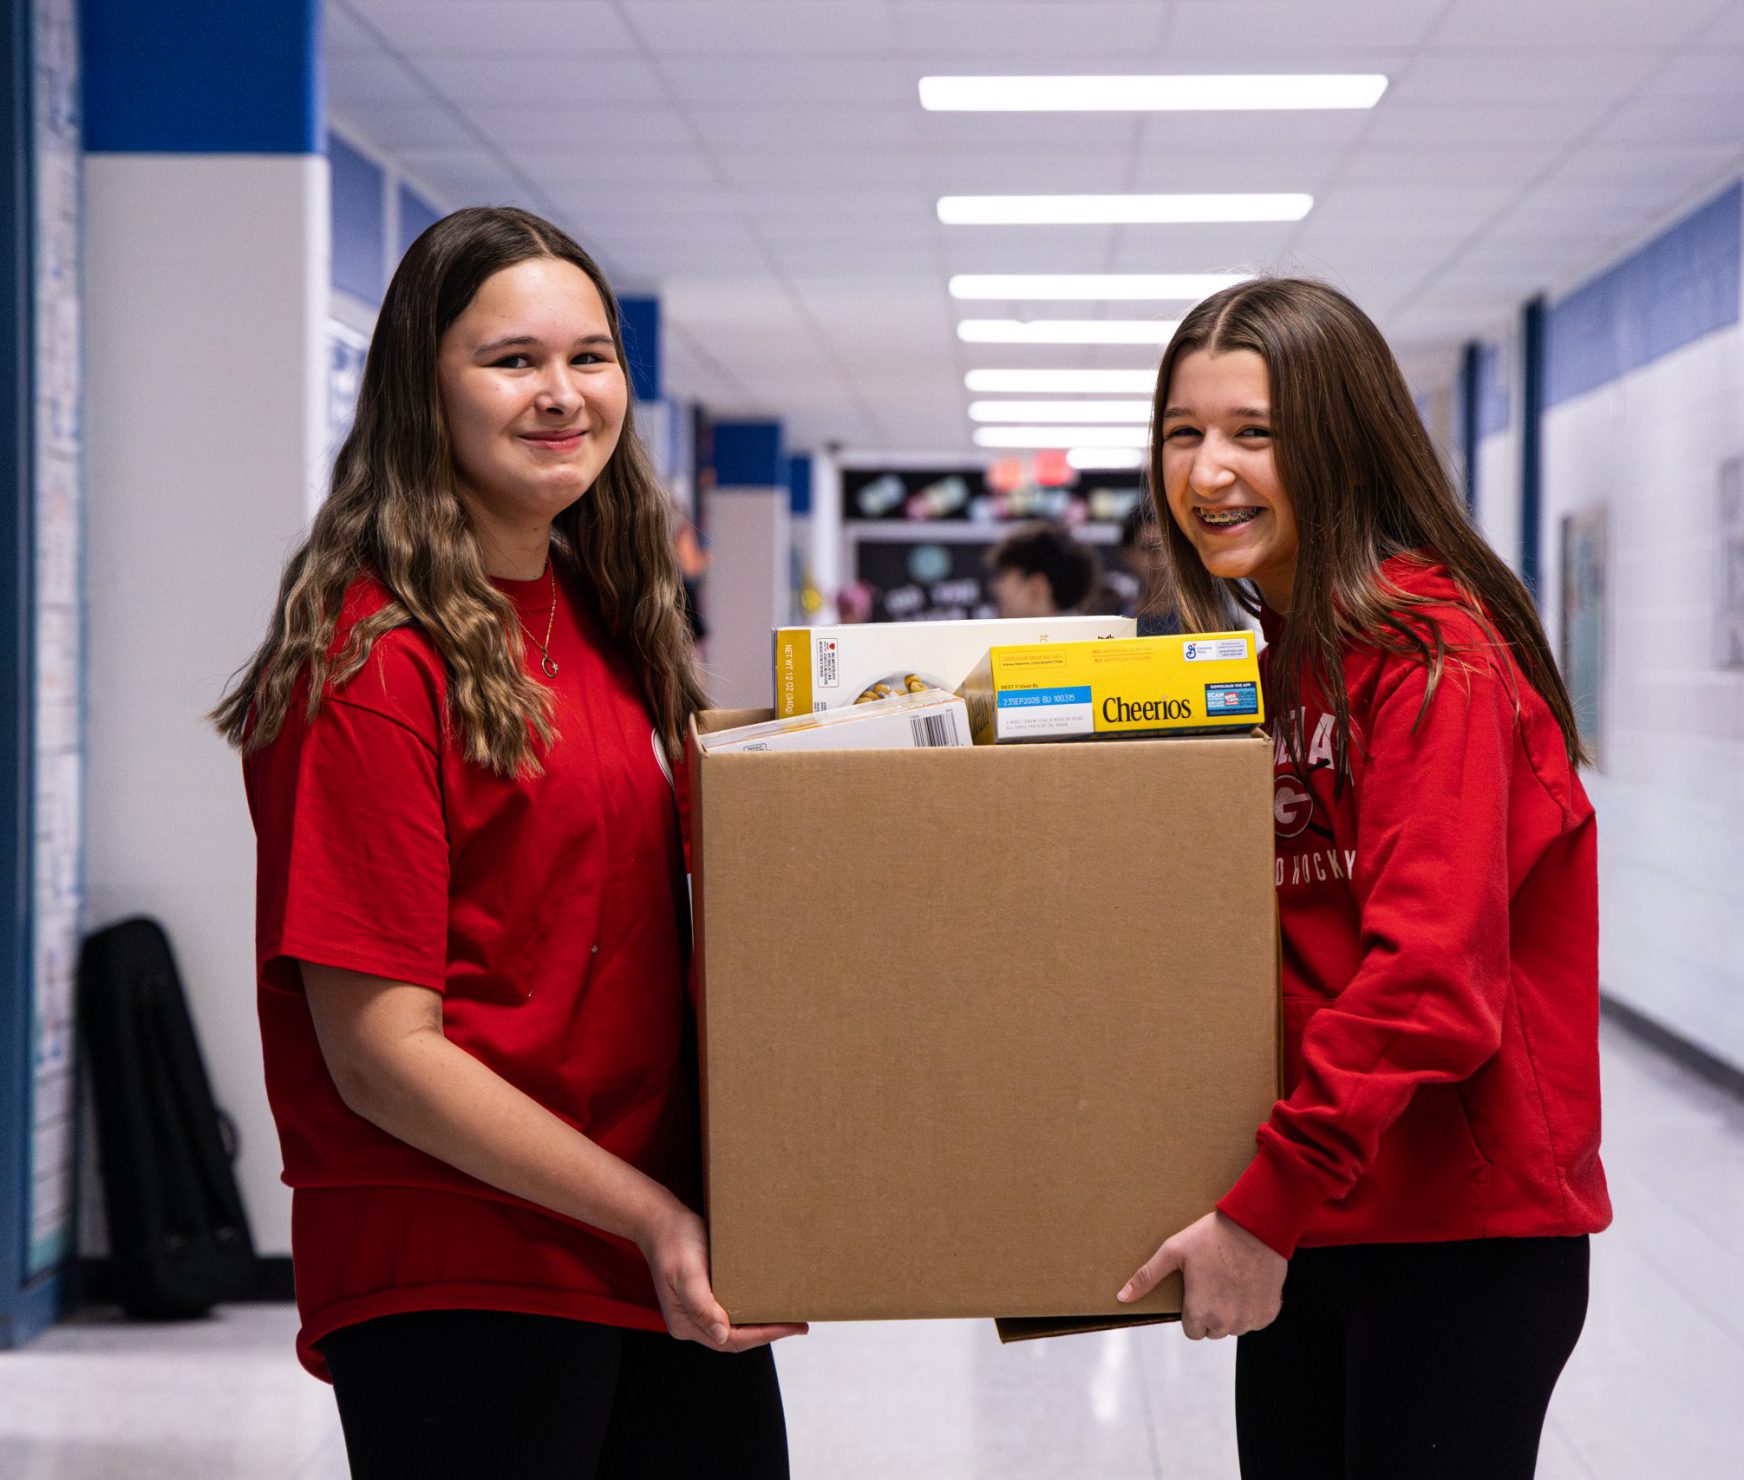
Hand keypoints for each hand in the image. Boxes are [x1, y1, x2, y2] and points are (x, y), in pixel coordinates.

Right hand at [637, 1200, 808, 1352]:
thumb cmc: (674, 1242)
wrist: (660, 1220)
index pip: (731, 1341)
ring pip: (735, 1327)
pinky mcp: (704, 1297)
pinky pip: (731, 1311)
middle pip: (735, 1338)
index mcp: (685, 1324)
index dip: (764, 1336)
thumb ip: (701, 1306)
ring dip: (762, 1324)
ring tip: (789, 1317)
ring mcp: (697, 1310)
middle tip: (799, 1325)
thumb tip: (721, 1335)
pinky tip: (766, 1302)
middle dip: (768, 1333)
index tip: (791, 1328)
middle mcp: (692, 1322)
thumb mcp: (686, 1272)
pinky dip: (751, 1310)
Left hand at [1116, 1211, 1285, 1340]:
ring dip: (1232, 1312)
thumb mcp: (1173, 1251)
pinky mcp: (1269, 1313)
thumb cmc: (1211, 1236)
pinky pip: (1255, 1320)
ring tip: (1230, 1281)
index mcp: (1200, 1313)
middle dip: (1211, 1312)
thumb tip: (1121, 1297)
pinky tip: (1247, 1284)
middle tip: (1213, 1282)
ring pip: (1235, 1327)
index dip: (1192, 1310)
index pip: (1191, 1330)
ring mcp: (1250, 1320)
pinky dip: (1252, 1307)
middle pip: (1213, 1330)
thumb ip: (1147, 1277)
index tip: (1197, 1290)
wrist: (1255, 1224)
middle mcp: (1226, 1324)